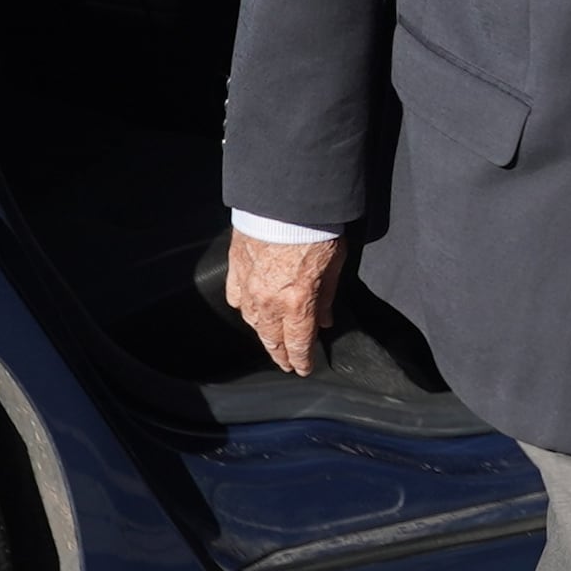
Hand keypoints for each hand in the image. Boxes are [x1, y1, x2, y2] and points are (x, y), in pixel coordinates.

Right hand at [224, 229, 345, 376]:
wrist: (287, 201)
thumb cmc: (316, 231)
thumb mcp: (335, 267)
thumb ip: (327, 298)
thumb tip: (325, 320)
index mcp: (297, 304)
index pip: (298, 344)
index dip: (300, 361)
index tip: (302, 369)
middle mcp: (269, 302)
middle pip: (272, 339)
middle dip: (280, 354)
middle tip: (286, 363)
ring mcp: (248, 286)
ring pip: (252, 321)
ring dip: (262, 333)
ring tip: (270, 339)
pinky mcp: (235, 268)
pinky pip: (235, 297)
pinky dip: (243, 307)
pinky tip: (248, 310)